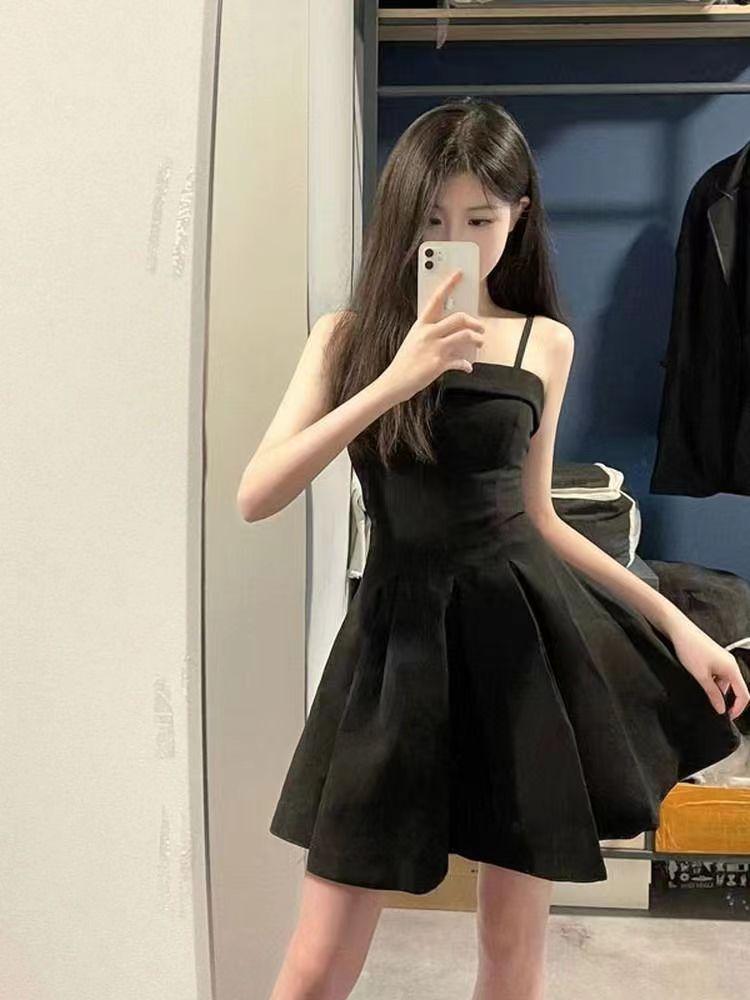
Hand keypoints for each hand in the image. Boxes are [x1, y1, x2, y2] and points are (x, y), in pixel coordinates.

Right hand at [382, 268, 484, 403]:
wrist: (394, 382)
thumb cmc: (404, 362)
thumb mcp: (415, 341)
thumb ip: (431, 334)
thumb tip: (451, 333)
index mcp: (421, 325)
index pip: (436, 299)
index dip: (449, 284)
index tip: (459, 274)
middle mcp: (428, 333)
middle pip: (459, 317)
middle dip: (475, 322)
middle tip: (480, 327)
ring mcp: (434, 348)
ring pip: (465, 336)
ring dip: (477, 339)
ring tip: (479, 343)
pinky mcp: (439, 364)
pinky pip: (460, 361)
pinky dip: (466, 364)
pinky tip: (467, 366)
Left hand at [669, 621, 749, 720]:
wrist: (678, 630)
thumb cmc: (690, 648)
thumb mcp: (701, 676)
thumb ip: (712, 694)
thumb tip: (721, 709)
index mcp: (732, 669)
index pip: (744, 694)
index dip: (738, 708)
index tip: (728, 717)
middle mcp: (730, 664)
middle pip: (735, 688)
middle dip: (725, 699)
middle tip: (712, 708)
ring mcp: (722, 660)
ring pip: (723, 682)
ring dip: (715, 690)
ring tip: (701, 691)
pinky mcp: (713, 657)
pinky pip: (717, 674)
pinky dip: (710, 681)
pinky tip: (698, 681)